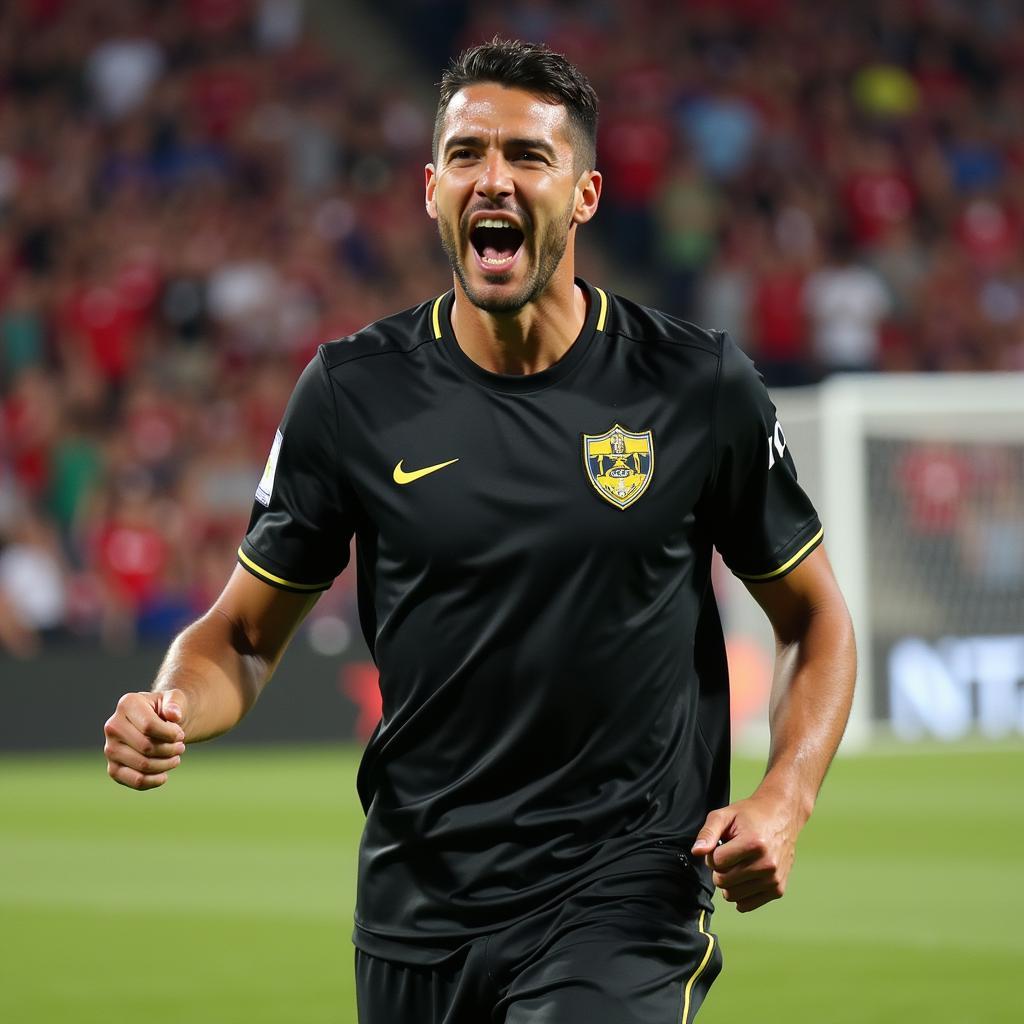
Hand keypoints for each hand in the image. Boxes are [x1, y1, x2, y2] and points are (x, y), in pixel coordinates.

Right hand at [103, 690, 187, 790]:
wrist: (159, 722)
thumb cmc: (167, 709)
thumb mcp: (175, 699)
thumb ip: (176, 703)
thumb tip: (174, 715)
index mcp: (127, 704)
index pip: (149, 726)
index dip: (171, 734)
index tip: (180, 734)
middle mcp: (113, 726)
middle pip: (146, 747)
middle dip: (170, 750)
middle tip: (181, 747)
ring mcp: (110, 749)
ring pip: (142, 765)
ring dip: (166, 764)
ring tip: (176, 757)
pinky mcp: (114, 768)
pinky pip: (135, 781)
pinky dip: (154, 781)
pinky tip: (165, 774)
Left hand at [690, 791, 803, 912]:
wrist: (782, 816)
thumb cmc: (751, 815)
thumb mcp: (725, 815)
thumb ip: (708, 833)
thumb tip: (696, 852)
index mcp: (754, 843)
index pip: (717, 862)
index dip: (713, 854)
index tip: (721, 845)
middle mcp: (767, 864)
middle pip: (723, 881)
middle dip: (719, 868)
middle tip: (729, 855)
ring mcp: (774, 879)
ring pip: (732, 895)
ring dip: (729, 881)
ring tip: (738, 863)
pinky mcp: (778, 890)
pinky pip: (746, 905)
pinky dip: (740, 893)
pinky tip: (744, 877)